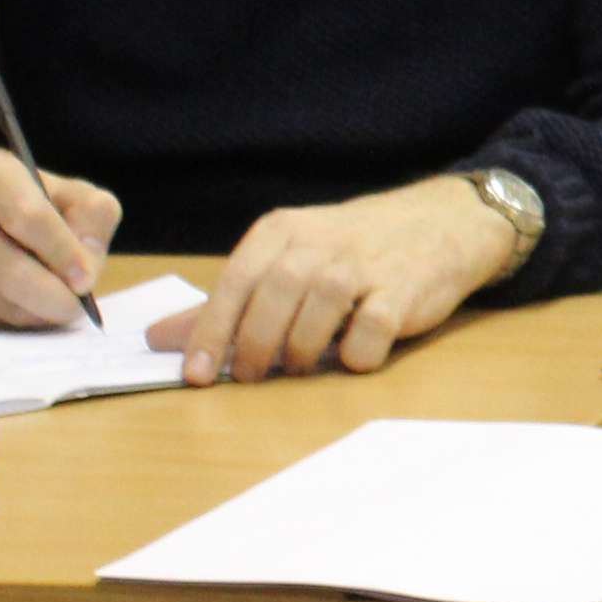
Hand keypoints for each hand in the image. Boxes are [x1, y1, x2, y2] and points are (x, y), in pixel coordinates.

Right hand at [0, 148, 122, 327]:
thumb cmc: (26, 206)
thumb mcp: (67, 194)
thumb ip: (93, 216)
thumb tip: (86, 264)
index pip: (28, 218)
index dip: (62, 254)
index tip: (84, 282)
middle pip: (11, 270)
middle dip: (53, 297)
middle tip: (75, 306)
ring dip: (35, 312)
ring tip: (51, 301)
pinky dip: (11, 319)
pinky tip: (21, 303)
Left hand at [156, 178, 515, 381]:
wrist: (440, 224)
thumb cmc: (350, 250)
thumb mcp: (287, 259)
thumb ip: (229, 301)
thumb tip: (160, 339)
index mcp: (283, 231)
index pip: (235, 281)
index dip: (211, 332)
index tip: (197, 375)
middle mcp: (320, 242)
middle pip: (273, 297)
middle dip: (255, 347)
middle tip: (251, 376)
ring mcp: (365, 266)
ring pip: (318, 313)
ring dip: (300, 351)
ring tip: (299, 365)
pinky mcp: (404, 292)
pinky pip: (371, 332)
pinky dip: (356, 353)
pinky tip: (353, 354)